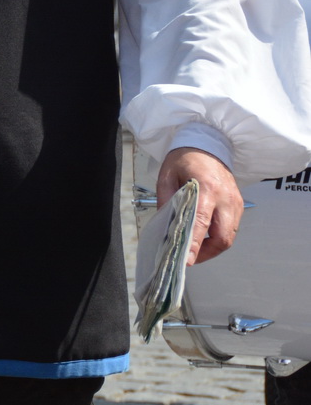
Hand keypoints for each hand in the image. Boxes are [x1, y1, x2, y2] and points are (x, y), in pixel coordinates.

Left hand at [157, 147, 243, 263]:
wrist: (207, 144)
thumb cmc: (185, 159)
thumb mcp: (166, 177)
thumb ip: (166, 202)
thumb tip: (166, 228)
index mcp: (206, 188)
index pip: (202, 222)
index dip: (195, 244)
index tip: (187, 260)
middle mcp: (226, 197)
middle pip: (223, 237)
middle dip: (206, 252)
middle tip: (188, 258)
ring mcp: (236, 202)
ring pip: (229, 236)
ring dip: (212, 247)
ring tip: (194, 249)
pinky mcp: (239, 205)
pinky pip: (231, 228)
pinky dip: (218, 237)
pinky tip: (203, 237)